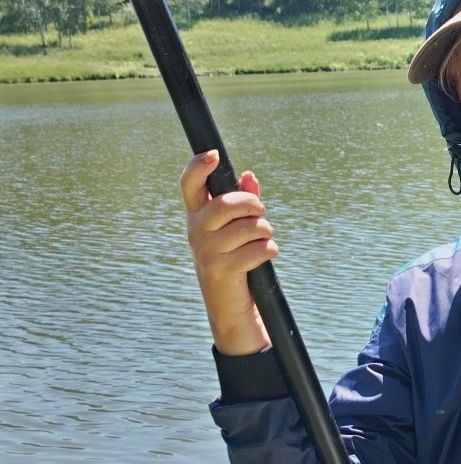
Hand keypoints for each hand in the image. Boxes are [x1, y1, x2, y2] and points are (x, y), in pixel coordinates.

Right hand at [181, 149, 276, 353]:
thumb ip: (242, 202)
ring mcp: (206, 252)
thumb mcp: (236, 230)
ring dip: (265, 232)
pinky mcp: (222, 270)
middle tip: (261, 213)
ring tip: (264, 240)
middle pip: (225, 204)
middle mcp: (195, 232)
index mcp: (197, 216)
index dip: (197, 167)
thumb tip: (249, 176)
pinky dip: (269, 251)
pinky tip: (264, 257)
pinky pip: (258, 249)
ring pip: (248, 227)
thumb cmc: (235, 261)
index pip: (189, 185)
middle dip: (251, 205)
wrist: (230, 308)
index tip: (213, 154)